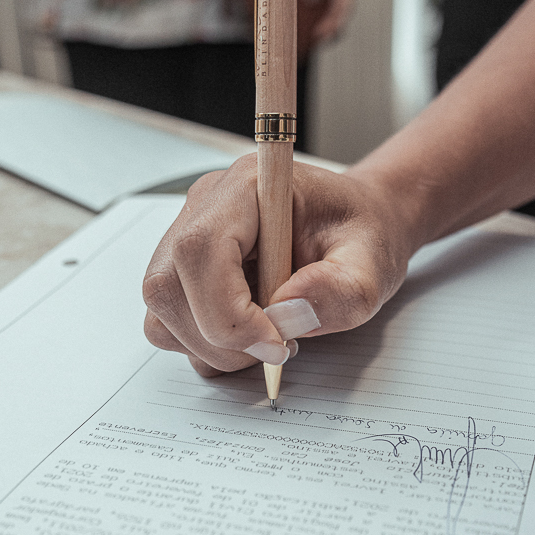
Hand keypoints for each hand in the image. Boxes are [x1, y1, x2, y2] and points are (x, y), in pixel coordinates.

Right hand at [142, 154, 415, 376]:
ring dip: (212, 345)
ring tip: (268, 336)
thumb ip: (341, 291)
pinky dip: (206, 345)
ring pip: (161, 311)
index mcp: (248, 188)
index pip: (199, 250)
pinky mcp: (182, 272)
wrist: (353, 227)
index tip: (276, 344)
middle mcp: (204, 207)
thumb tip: (288, 311)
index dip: (227, 310)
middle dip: (220, 336)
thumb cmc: (360, 235)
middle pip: (167, 286)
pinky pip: (168, 323)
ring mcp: (184, 238)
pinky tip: (250, 332)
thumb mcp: (372, 266)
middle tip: (279, 347)